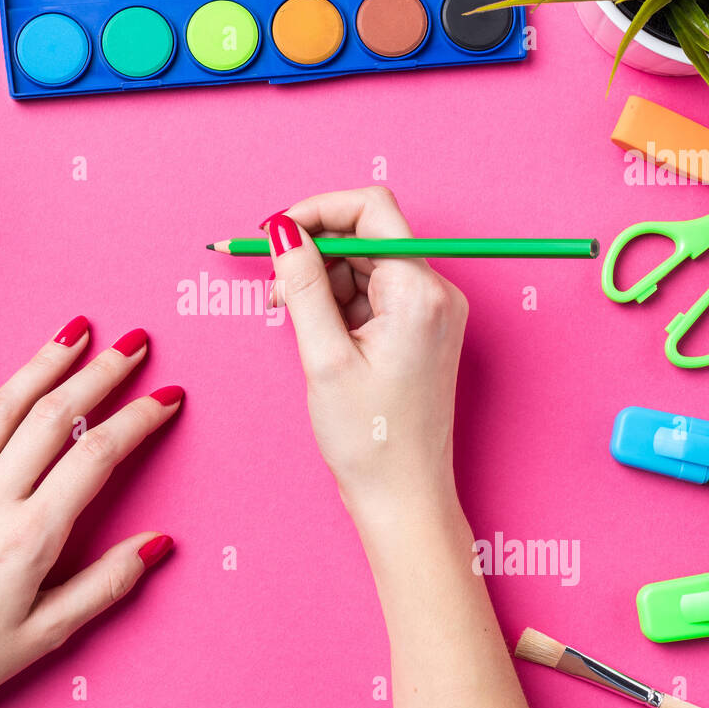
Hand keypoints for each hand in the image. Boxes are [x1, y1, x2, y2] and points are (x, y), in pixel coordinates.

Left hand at [0, 322, 180, 707]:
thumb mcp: (47, 634)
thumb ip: (106, 584)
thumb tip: (158, 543)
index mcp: (31, 536)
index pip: (98, 456)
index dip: (139, 419)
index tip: (166, 396)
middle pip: (54, 417)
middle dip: (101, 373)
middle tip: (132, 344)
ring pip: (1, 409)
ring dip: (42, 364)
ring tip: (74, 331)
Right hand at [263, 187, 534, 707]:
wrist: (404, 499)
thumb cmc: (369, 441)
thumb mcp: (324, 357)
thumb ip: (303, 285)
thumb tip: (283, 230)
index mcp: (419, 292)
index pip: (370, 209)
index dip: (316, 211)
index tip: (273, 233)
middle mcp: (435, 292)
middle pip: (366, 234)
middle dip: (313, 251)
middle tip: (275, 292)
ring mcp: (430, 310)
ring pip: (365, 263)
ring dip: (322, 279)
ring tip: (291, 319)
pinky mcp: (420, 329)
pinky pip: (373, 292)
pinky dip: (338, 301)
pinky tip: (315, 332)